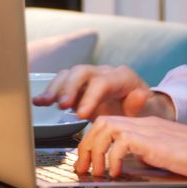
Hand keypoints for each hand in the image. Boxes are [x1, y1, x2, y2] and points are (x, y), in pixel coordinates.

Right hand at [32, 65, 174, 120]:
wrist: (140, 108)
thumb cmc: (143, 111)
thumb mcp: (148, 110)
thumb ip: (141, 104)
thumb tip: (139, 94)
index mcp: (123, 78)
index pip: (103, 82)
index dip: (90, 96)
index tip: (80, 115)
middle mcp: (104, 73)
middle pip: (83, 72)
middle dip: (70, 88)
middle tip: (61, 105)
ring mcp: (90, 78)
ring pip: (69, 75)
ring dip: (55, 88)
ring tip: (44, 103)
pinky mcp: (79, 86)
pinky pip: (63, 83)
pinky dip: (50, 91)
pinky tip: (39, 101)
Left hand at [75, 116, 186, 180]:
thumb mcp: (165, 160)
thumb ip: (146, 162)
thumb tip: (128, 176)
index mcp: (146, 128)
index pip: (109, 125)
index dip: (92, 142)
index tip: (87, 162)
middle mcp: (144, 124)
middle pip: (101, 122)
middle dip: (86, 146)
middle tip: (83, 168)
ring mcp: (148, 129)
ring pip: (105, 126)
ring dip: (94, 150)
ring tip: (96, 172)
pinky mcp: (153, 140)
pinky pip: (121, 141)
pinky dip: (113, 158)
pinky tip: (116, 174)